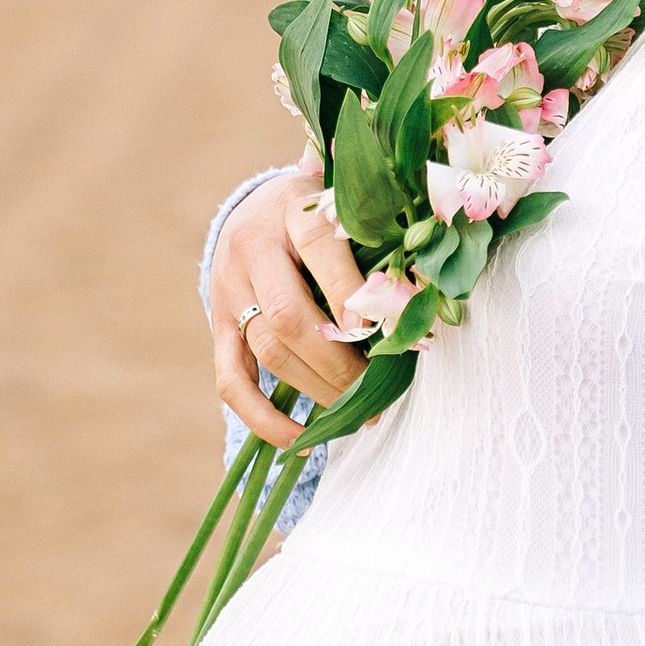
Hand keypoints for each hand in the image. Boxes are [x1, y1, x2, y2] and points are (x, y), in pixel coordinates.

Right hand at [209, 170, 366, 447]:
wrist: (255, 210)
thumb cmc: (321, 212)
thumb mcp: (346, 206)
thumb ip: (380, 236)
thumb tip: (426, 292)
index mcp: (292, 209)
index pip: (318, 247)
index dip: (348, 292)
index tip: (379, 331)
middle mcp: (253, 248)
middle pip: (288, 315)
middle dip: (338, 361)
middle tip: (376, 390)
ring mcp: (229, 290)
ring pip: (268, 351)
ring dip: (316, 389)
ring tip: (358, 411)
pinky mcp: (218, 327)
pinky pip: (231, 382)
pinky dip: (263, 418)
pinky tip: (301, 439)